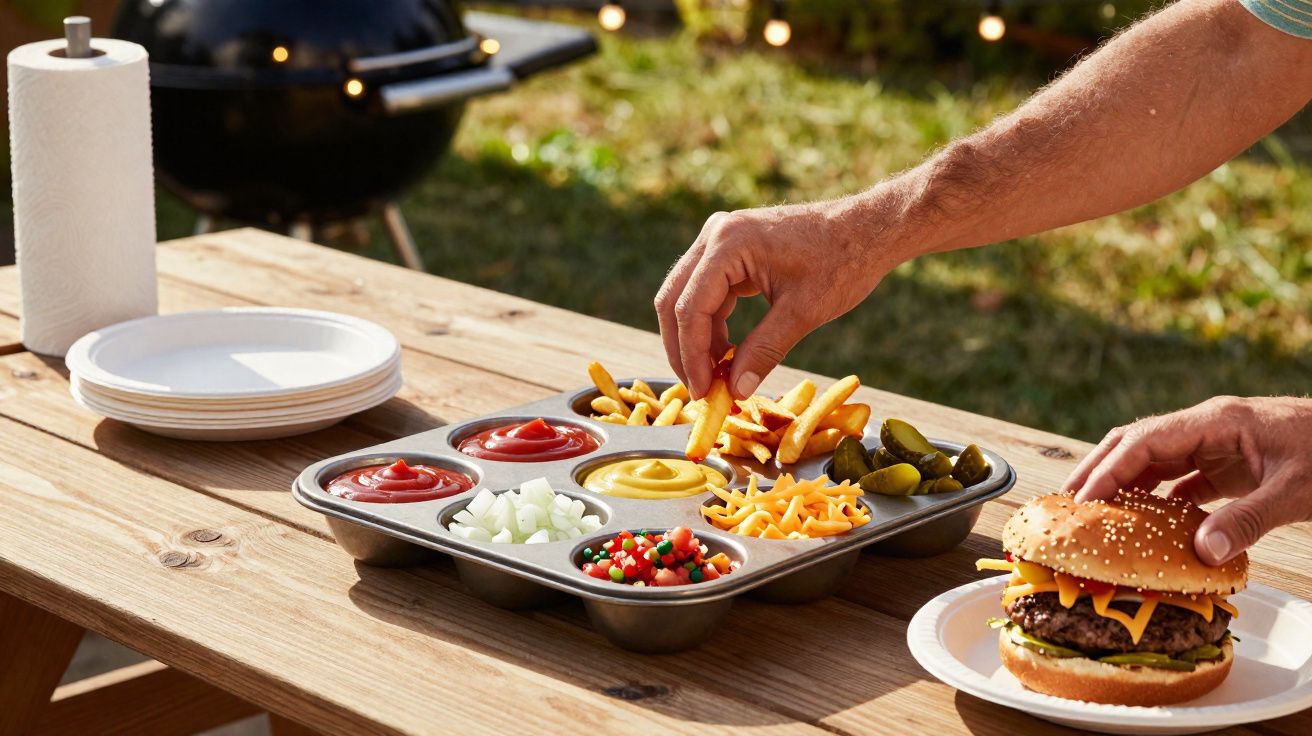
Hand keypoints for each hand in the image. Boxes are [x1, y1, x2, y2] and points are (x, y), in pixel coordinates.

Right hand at [654, 193, 910, 399]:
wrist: (869, 229)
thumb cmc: (843, 262)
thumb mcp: (803, 312)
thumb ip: (764, 351)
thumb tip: (736, 390)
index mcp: (728, 244)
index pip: (691, 308)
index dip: (692, 356)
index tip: (703, 392)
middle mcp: (716, 235)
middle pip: (675, 300)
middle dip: (684, 349)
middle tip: (700, 390)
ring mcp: (721, 240)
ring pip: (686, 297)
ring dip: (696, 340)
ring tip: (715, 377)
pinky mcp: (731, 251)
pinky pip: (707, 292)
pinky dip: (712, 325)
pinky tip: (727, 354)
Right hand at [1064, 396, 1311, 564]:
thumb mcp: (1295, 493)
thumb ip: (1246, 520)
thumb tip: (1201, 553)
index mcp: (1216, 420)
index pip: (1144, 441)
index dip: (1108, 471)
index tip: (1083, 501)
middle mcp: (1207, 426)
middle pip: (1135, 442)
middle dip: (1098, 469)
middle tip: (1066, 502)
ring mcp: (1216, 443)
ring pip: (1153, 458)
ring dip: (1122, 482)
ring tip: (1091, 512)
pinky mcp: (1228, 462)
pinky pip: (1179, 477)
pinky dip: (1155, 497)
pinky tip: (1142, 522)